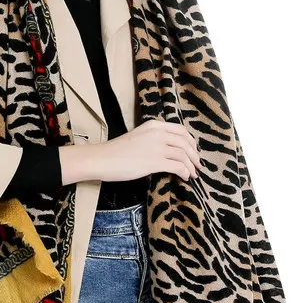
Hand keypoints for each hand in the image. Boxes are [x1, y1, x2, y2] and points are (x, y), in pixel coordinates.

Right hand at [60, 119, 201, 183]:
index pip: (181, 130)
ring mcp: (157, 147)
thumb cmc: (116, 151)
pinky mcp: (155, 161)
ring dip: (191, 166)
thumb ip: (154, 139)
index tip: (193, 151)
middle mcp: (158, 133)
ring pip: (184, 155)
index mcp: (154, 125)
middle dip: (195, 155)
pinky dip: (185, 172)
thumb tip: (169, 151)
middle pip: (185, 143)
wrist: (102, 159)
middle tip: (198, 165)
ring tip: (193, 174)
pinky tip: (184, 177)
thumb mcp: (138, 137)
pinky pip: (178, 167)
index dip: (191, 142)